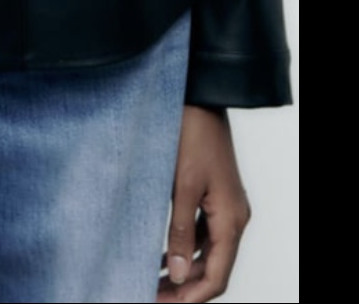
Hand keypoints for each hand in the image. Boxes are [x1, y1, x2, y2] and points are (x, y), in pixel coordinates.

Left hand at [157, 105, 250, 301]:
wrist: (200, 99)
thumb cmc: (191, 136)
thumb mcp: (181, 185)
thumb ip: (181, 231)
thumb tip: (180, 276)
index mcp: (232, 220)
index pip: (217, 277)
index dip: (190, 298)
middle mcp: (234, 218)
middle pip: (214, 270)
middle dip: (184, 289)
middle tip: (149, 296)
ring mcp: (225, 207)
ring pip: (208, 254)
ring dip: (184, 272)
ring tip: (152, 284)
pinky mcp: (214, 196)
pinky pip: (203, 235)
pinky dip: (185, 250)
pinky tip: (161, 257)